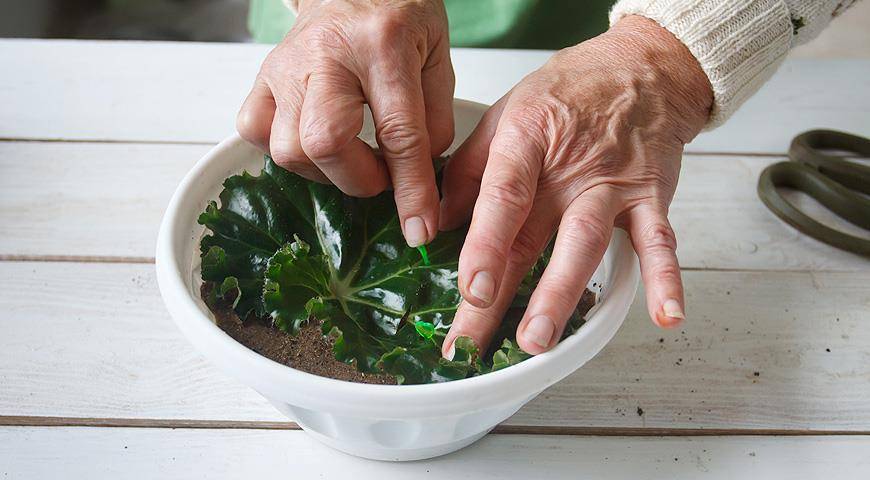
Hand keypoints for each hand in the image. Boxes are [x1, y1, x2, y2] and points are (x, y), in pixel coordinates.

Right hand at [236, 0, 453, 246]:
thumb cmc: (399, 16)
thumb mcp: (438, 57)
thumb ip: (437, 118)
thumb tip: (419, 181)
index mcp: (383, 45)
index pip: (399, 132)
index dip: (410, 189)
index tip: (419, 227)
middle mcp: (326, 55)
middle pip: (325, 143)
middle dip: (359, 179)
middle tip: (382, 174)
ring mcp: (286, 67)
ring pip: (288, 148)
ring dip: (326, 172)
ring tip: (353, 157)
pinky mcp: (263, 77)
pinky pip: (255, 132)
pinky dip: (285, 153)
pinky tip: (314, 147)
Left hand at [440, 15, 712, 356]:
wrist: (642, 68)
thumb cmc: (567, 93)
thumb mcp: (504, 114)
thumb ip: (469, 170)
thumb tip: (436, 222)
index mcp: (526, 141)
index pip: (502, 197)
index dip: (483, 244)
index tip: (468, 289)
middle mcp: (568, 168)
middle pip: (533, 236)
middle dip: (504, 292)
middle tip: (478, 339)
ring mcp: (612, 185)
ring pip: (585, 244)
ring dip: (561, 295)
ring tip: (539, 340)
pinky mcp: (650, 197)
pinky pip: (660, 241)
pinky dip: (666, 279)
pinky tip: (666, 316)